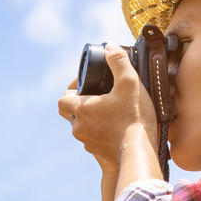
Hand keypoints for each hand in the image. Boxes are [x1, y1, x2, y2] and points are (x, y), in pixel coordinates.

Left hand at [57, 45, 158, 169]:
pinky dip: (99, 129)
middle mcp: (78, 127)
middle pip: (70, 111)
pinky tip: (116, 123)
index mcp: (80, 109)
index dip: (72, 89)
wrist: (139, 152)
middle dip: (80, 101)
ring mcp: (86, 141)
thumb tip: (110, 48)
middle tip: (98, 94)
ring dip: (91, 115)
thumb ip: (118, 62)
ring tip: (109, 107)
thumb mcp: (129, 82)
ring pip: (81, 124)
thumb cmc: (133, 118)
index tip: (87, 85)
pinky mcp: (97, 151)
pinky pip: (92, 136)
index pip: (62, 98)